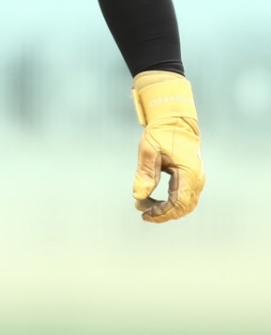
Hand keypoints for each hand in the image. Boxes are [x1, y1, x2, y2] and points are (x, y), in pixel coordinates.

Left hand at [132, 71, 204, 222]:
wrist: (175, 119)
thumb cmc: (162, 132)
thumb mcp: (148, 150)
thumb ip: (145, 174)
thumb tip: (138, 196)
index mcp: (189, 173)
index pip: (179, 203)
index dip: (163, 213)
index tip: (145, 214)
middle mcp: (197, 179)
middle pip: (184, 207)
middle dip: (163, 213)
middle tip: (143, 212)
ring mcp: (197, 178)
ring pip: (186, 204)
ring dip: (167, 208)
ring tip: (146, 206)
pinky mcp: (192, 177)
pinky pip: (184, 196)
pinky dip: (171, 202)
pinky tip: (155, 200)